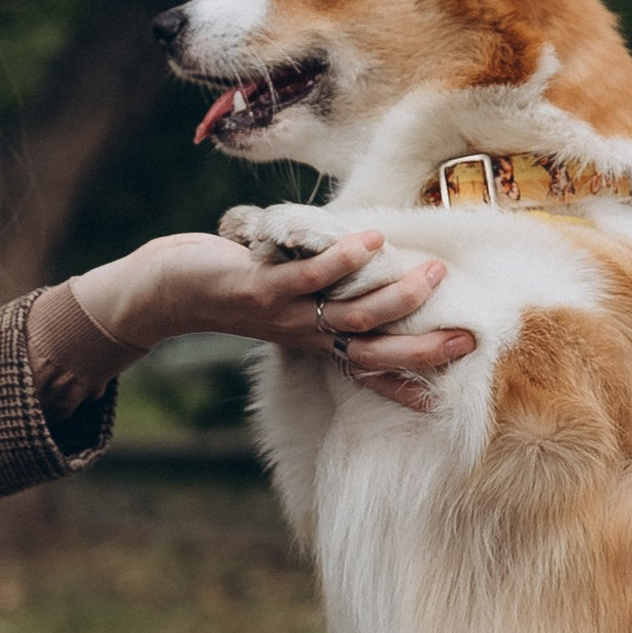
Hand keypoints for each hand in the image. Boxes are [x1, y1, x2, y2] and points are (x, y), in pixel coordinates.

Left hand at [72, 228, 477, 415]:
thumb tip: (360, 272)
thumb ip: (318, 293)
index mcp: (312, 341)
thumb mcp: (279, 299)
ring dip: (395, 296)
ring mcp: (284, 315)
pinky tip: (371, 240)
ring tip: (432, 273)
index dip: (405, 383)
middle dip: (421, 348)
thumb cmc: (228, 288)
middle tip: (468, 336)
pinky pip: (309, 278)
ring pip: (350, 316)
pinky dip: (342, 260)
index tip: (446, 392)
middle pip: (372, 351)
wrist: (163, 291)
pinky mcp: (260, 288)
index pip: (366, 369)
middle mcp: (304, 336)